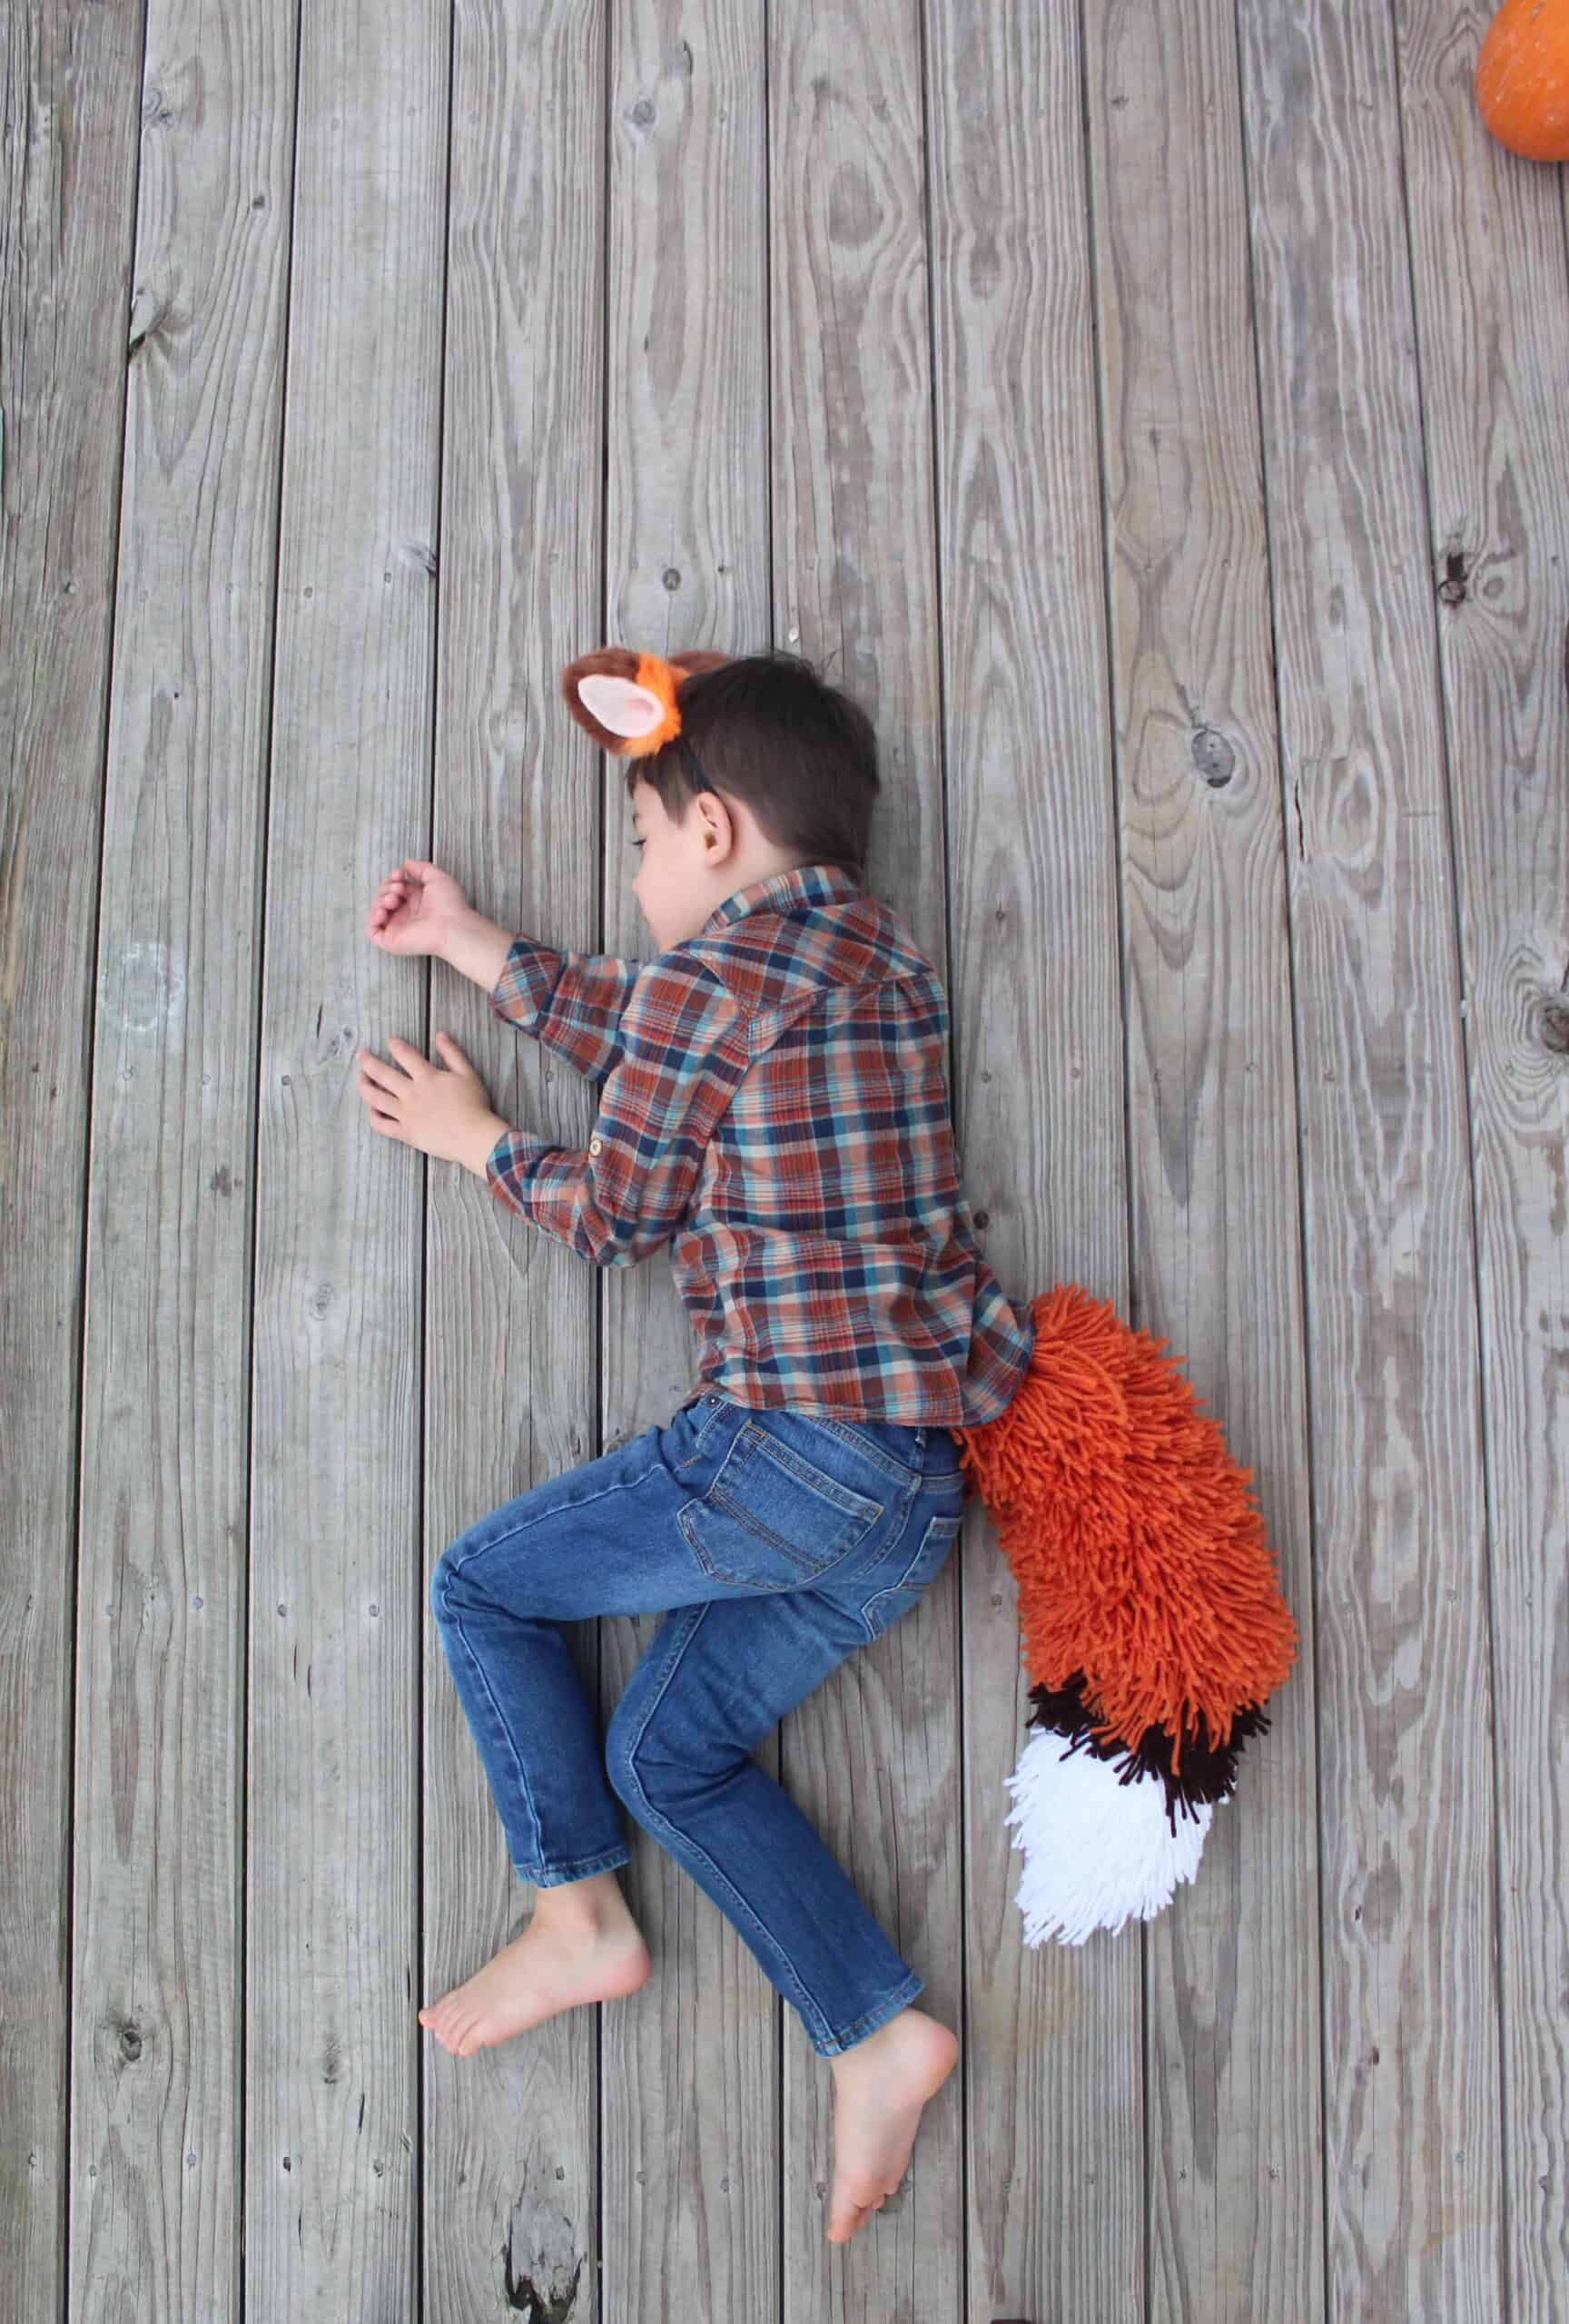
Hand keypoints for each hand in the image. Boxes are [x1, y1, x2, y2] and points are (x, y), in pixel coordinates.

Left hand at [357, 1031, 507, 1172]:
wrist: (473, 1137)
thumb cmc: (474, 1105)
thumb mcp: (468, 1074)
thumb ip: (452, 1053)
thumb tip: (440, 1034)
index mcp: (426, 1078)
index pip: (406, 1056)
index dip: (396, 1046)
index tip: (389, 1041)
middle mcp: (411, 1094)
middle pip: (383, 1075)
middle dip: (368, 1062)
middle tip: (360, 1055)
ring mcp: (405, 1114)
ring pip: (377, 1099)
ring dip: (365, 1086)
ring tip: (361, 1079)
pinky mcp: (405, 1133)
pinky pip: (382, 1125)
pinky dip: (373, 1117)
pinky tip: (371, 1110)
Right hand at [365, 859, 472, 959]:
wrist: (452, 926)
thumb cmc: (449, 904)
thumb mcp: (436, 877)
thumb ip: (420, 868)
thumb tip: (406, 863)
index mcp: (416, 901)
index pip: (395, 888)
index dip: (393, 878)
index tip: (399, 874)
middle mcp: (406, 915)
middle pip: (384, 897)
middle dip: (386, 888)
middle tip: (398, 888)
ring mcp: (398, 928)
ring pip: (377, 911)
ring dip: (380, 900)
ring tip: (393, 899)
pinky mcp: (392, 941)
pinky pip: (372, 931)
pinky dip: (372, 918)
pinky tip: (383, 911)